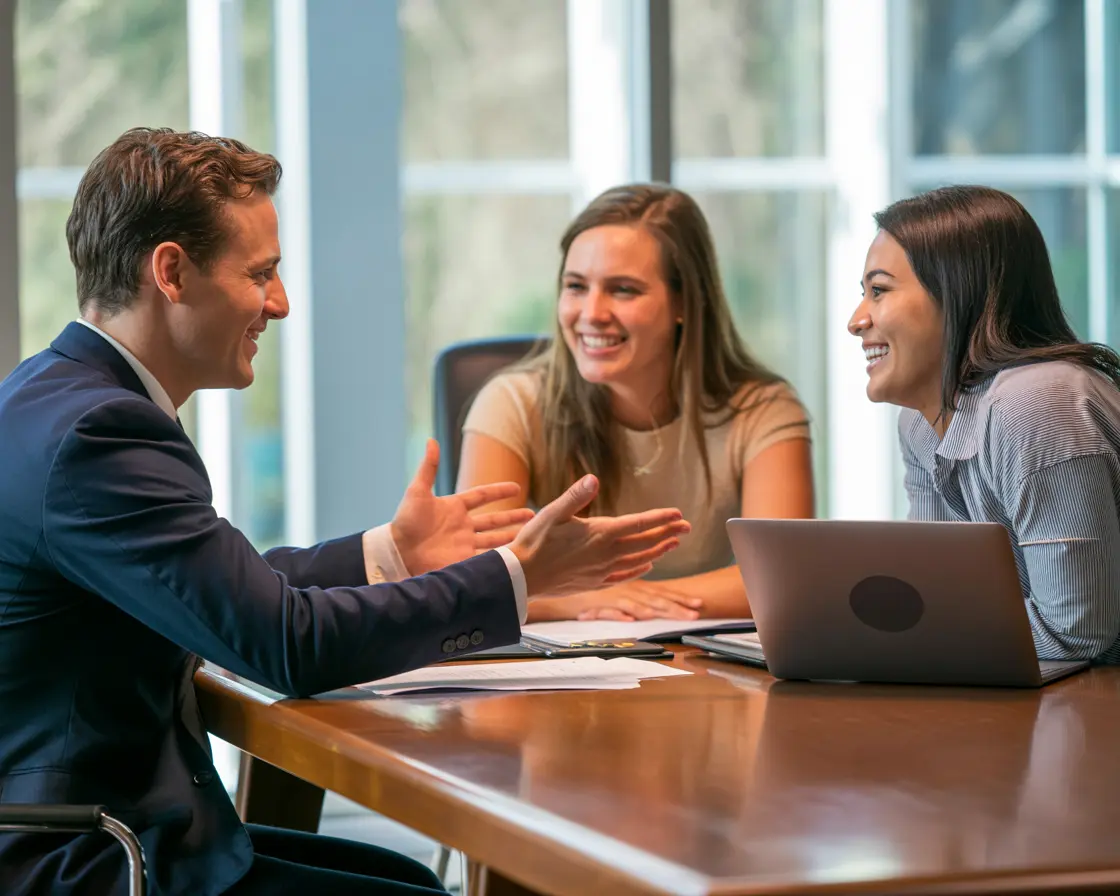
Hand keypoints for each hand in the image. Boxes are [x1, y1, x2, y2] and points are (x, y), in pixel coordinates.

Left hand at [392, 440, 533, 574]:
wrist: (397, 551)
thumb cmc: (405, 521)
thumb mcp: (417, 491)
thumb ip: (428, 468)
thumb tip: (431, 440)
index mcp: (454, 507)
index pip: (482, 496)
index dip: (498, 491)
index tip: (516, 488)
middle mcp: (463, 525)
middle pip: (494, 520)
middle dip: (513, 517)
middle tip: (533, 516)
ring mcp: (464, 544)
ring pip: (495, 539)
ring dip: (512, 536)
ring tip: (530, 534)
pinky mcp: (463, 561)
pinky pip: (486, 557)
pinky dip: (501, 556)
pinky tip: (516, 555)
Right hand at [510, 474, 689, 596]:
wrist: (522, 577)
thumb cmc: (534, 542)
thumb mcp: (552, 513)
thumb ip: (575, 496)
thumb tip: (593, 479)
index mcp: (600, 533)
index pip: (639, 523)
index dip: (661, 518)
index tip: (678, 514)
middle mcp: (606, 553)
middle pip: (645, 542)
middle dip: (668, 533)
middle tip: (687, 527)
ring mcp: (602, 570)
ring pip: (639, 560)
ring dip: (658, 550)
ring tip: (673, 544)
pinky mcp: (594, 582)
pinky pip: (625, 575)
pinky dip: (639, 569)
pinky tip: (646, 565)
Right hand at [574, 580, 701, 621]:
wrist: (560, 584)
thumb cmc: (588, 586)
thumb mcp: (613, 589)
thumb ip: (630, 600)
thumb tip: (647, 611)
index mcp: (633, 586)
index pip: (661, 593)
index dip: (681, 598)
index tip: (699, 604)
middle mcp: (627, 590)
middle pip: (657, 600)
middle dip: (679, 607)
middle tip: (697, 613)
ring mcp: (613, 596)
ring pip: (640, 605)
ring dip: (660, 611)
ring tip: (679, 616)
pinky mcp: (596, 603)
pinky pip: (611, 610)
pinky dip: (621, 614)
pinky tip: (633, 619)